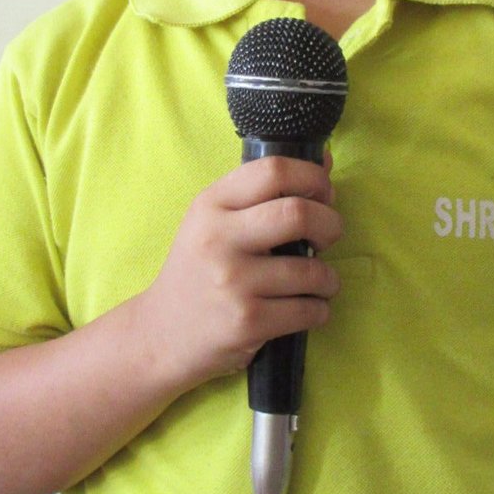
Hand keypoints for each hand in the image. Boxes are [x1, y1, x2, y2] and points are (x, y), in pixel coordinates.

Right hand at [137, 156, 342, 390]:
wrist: (162, 333)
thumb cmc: (199, 271)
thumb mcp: (214, 222)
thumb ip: (262, 192)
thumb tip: (326, 159)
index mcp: (211, 205)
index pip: (273, 171)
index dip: (313, 177)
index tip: (324, 194)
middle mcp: (219, 239)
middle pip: (298, 213)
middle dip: (331, 224)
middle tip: (328, 237)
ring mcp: (233, 282)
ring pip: (312, 271)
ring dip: (328, 278)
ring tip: (320, 282)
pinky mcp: (247, 321)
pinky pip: (309, 310)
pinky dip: (319, 310)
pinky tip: (307, 308)